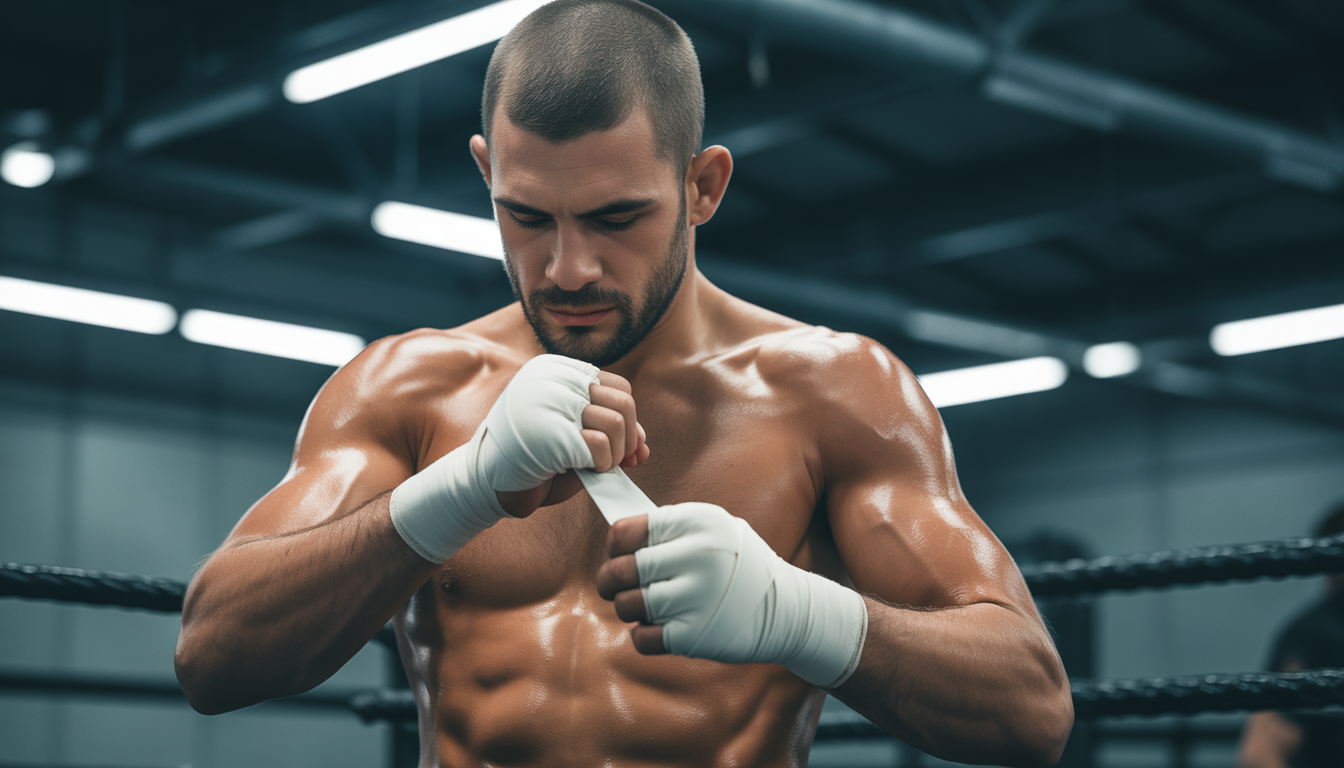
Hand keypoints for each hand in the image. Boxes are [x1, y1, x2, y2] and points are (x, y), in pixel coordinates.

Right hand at [496, 370, 649, 516]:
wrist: (483, 484)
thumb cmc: (532, 461)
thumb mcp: (575, 440)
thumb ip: (609, 435)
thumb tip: (643, 444)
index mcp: (555, 371)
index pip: (618, 387)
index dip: (628, 421)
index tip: (618, 448)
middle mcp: (553, 379)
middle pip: (624, 402)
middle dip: (627, 439)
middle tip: (611, 460)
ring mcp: (550, 403)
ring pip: (618, 423)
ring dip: (614, 455)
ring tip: (592, 466)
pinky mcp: (551, 432)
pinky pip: (602, 447)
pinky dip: (601, 466)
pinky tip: (582, 471)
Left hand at [595, 502, 867, 687]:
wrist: (788, 610)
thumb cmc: (739, 567)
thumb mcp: (717, 530)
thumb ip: (672, 530)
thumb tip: (617, 536)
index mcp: (699, 523)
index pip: (627, 530)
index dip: (615, 544)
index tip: (618, 552)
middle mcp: (698, 556)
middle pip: (622, 569)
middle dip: (610, 579)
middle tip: (613, 584)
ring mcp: (696, 597)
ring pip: (627, 604)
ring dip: (628, 608)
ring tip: (644, 605)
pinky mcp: (695, 634)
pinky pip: (642, 638)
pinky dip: (642, 636)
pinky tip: (658, 627)